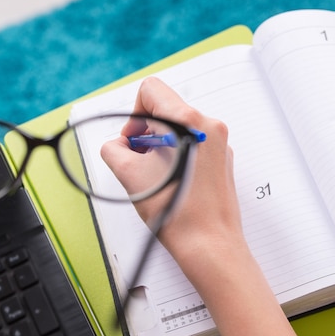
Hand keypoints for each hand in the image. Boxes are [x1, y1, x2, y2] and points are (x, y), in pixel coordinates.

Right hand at [101, 78, 326, 335]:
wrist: (209, 245)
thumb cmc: (178, 215)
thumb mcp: (130, 176)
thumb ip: (113, 150)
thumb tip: (117, 145)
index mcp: (189, 122)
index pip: (151, 90)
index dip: (133, 114)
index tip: (132, 139)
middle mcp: (209, 126)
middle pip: (166, 108)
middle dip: (146, 131)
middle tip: (139, 159)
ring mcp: (219, 143)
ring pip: (179, 127)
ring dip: (159, 144)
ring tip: (154, 174)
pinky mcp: (221, 159)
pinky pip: (193, 143)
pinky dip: (176, 155)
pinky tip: (170, 181)